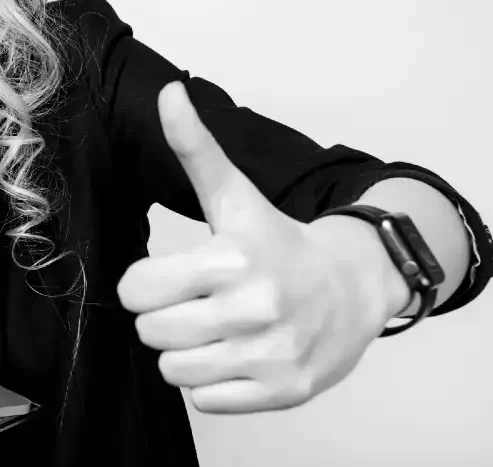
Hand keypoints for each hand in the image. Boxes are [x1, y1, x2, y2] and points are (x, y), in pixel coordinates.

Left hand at [116, 81, 403, 412]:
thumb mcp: (235, 195)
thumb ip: (195, 148)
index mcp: (232, 257)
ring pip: (175, 371)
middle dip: (165, 318)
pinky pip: (206, 400)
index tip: (172, 277)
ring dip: (187, 353)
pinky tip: (238, 355)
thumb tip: (168, 92)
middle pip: (152, 333)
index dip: (145, 285)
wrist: (356, 286)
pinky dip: (213, 384)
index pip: (135, 291)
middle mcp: (254, 307)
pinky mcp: (284, 391)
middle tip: (198, 304)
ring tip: (217, 330)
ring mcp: (271, 353)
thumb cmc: (280, 242)